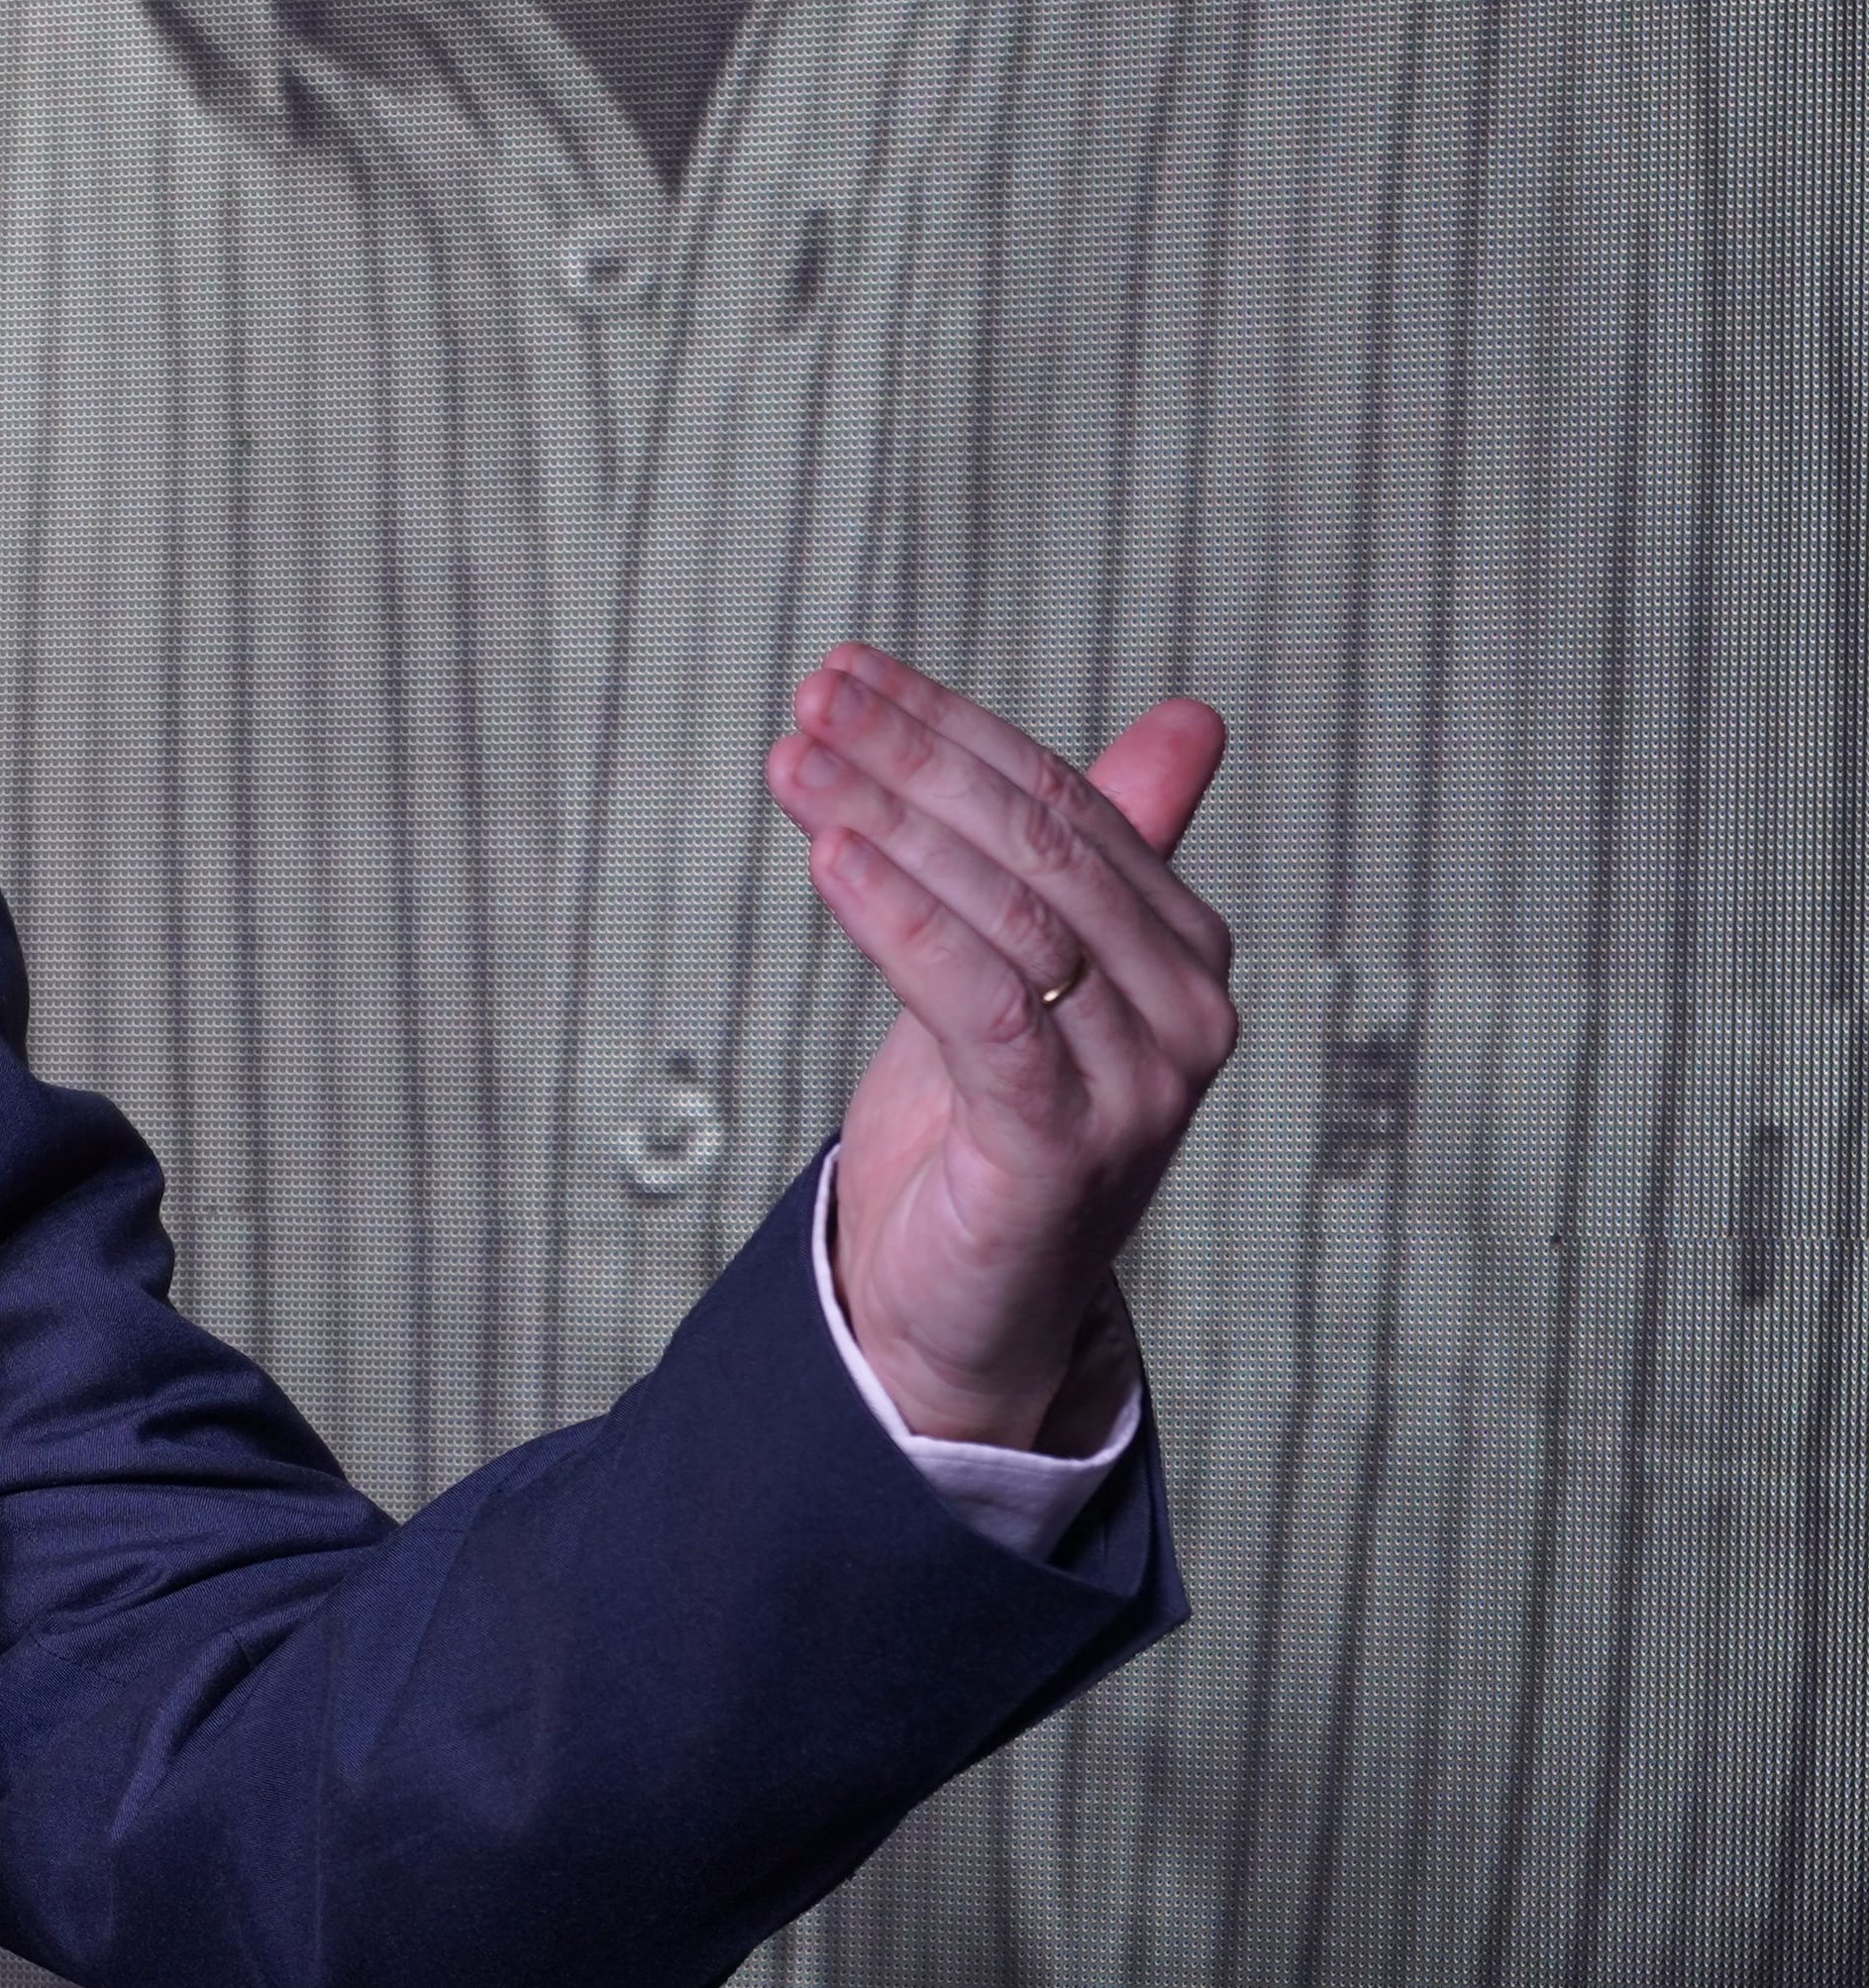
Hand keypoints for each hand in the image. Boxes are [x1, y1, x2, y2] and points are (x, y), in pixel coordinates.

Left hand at [766, 647, 1236, 1450]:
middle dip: (911, 760)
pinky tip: (830, 858)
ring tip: (794, 763)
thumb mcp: (1026, 971)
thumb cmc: (985, 1131)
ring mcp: (1138, 1083)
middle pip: (1036, 844)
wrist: (958, 1315)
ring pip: (1008, 913)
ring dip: (886, 822)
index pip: (1066, 800)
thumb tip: (1192, 721)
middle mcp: (1185, 1010)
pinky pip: (984, 1004)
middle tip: (810, 701)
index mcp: (1183, 950)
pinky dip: (903, 919)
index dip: (952, 728)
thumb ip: (1091, 853)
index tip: (845, 673)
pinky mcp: (1065, 1144)